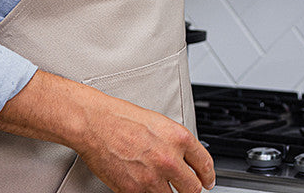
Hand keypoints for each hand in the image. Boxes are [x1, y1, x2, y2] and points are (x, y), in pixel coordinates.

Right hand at [0, 71, 215, 192]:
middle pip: (193, 188)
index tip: (208, 181)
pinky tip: (144, 186)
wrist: (95, 123)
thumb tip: (185, 158)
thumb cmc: (121, 118)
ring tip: (161, 186)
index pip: (205, 165)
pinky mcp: (134, 189)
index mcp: (180, 139)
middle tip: (188, 188)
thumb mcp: (160, 123)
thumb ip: (176, 142)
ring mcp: (152, 177)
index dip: (208, 176)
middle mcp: (169, 159)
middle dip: (191, 189)